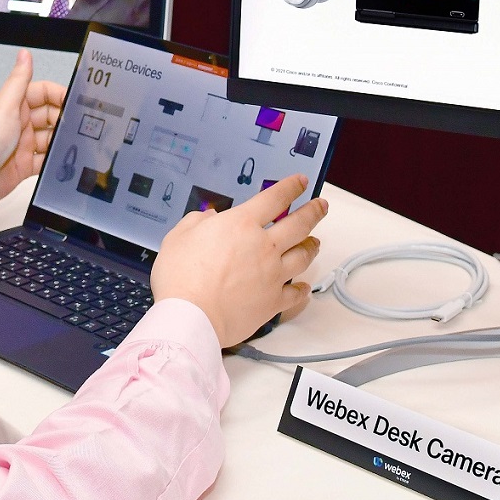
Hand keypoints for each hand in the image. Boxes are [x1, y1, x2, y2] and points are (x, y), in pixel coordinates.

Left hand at [0, 49, 65, 208]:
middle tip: (76, 125)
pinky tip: (61, 160)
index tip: (74, 101)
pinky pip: (46, 161)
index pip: (43, 93)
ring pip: (51, 138)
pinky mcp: (24, 165)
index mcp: (13, 105)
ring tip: (70, 143)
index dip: (59, 95)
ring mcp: (22, 144)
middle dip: (64, 119)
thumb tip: (25, 55)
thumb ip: (18, 81)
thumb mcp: (4, 106)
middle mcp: (19, 123)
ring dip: (60, 140)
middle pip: (51, 116)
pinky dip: (54, 161)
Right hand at [149, 176, 327, 348]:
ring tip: (316, 242)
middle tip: (321, 206)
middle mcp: (264, 246)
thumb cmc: (181, 277)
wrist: (191, 316)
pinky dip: (302, 290)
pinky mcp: (273, 301)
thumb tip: (209, 218)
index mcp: (241, 224)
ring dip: (312, 246)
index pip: (274, 198)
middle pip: (299, 224)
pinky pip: (296, 294)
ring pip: (303, 256)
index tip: (300, 182)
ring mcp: (272, 274)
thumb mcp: (178, 237)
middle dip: (313, 211)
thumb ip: (196, 222)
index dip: (291, 187)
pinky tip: (305, 287)